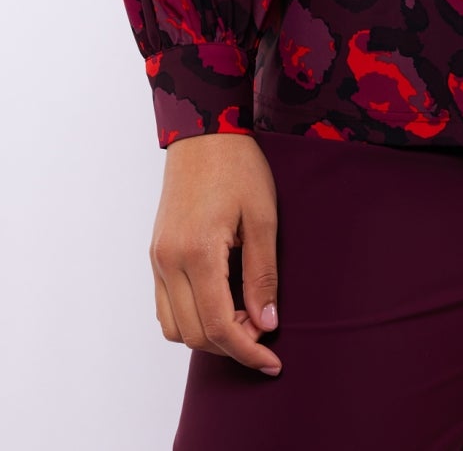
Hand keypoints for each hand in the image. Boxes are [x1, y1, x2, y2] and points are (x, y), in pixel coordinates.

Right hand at [149, 131, 282, 376]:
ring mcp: (157, 260)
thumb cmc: (238, 168)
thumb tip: (266, 323)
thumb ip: (263, 274)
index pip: (219, 326)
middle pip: (195, 334)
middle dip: (232, 344)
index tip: (273, 362)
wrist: (203, 133)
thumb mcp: (263, 217)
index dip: (248, 351)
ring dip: (208, 335)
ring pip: (174, 328)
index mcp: (198, 253)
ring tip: (244, 315)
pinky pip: (165, 307)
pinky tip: (220, 303)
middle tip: (264, 328)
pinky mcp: (155, 255)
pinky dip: (190, 318)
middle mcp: (169, 262)